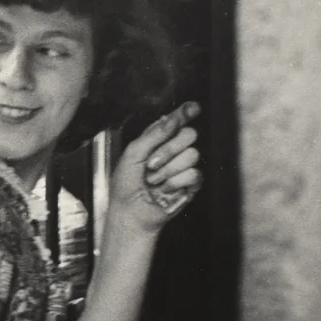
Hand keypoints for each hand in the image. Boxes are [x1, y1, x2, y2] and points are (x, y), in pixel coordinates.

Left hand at [110, 102, 203, 230]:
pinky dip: (175, 183)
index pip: (177, 121)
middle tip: (151, 164)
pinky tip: (164, 189)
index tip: (193, 108)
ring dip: (168, 169)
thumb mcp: (132, 154)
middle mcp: (173, 150)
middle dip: (169, 149)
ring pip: (192, 154)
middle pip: (190, 134)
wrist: (130, 211)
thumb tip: (173, 119)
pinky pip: (194, 174)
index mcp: (158, 139)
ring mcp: (184, 166)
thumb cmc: (125, 185)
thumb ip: (153, 135)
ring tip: (153, 180)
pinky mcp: (191, 184)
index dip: (186, 112)